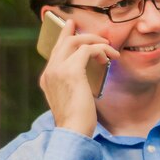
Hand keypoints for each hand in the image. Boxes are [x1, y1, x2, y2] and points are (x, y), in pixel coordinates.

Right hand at [39, 19, 119, 136]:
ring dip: (96, 42)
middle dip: (81, 33)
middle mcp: (50, 71)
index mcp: (48, 78)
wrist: (73, 131)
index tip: (72, 27)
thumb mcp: (73, 99)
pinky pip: (88, 49)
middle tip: (98, 35)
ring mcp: (58, 70)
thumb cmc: (77, 120)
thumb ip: (75, 85)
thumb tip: (88, 77)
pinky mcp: (71, 71)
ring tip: (110, 50)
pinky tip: (109, 58)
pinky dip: (101, 50)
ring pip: (76, 42)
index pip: (56, 52)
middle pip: (64, 42)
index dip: (65, 38)